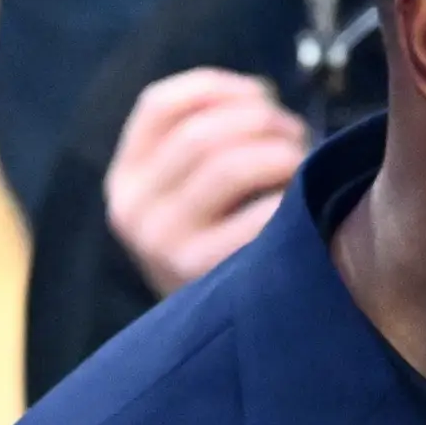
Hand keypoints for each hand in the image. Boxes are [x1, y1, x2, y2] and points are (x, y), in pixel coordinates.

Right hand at [104, 70, 308, 296]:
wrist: (216, 336)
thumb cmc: (220, 246)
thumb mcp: (190, 194)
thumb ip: (206, 142)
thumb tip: (261, 95)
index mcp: (125, 178)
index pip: (160, 104)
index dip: (218, 88)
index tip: (262, 93)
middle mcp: (132, 209)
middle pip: (202, 132)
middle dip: (263, 121)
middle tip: (296, 134)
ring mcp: (161, 243)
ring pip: (228, 164)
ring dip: (279, 152)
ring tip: (300, 163)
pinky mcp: (200, 270)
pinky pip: (256, 212)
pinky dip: (287, 196)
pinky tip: (299, 203)